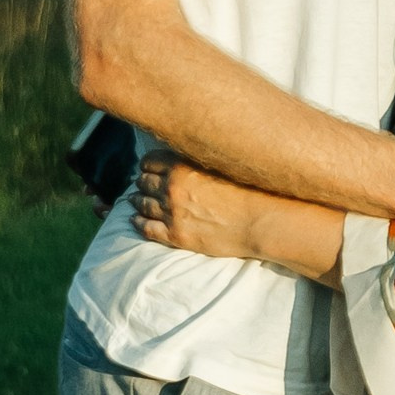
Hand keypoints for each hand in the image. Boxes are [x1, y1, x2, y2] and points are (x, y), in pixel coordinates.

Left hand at [132, 147, 265, 260]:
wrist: (259, 222)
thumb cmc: (249, 192)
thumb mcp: (221, 165)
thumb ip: (198, 162)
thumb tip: (186, 159)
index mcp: (183, 167)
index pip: (151, 161)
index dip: (148, 164)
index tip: (148, 167)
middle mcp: (172, 188)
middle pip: (144, 182)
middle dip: (143, 182)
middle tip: (142, 184)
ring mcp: (172, 213)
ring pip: (142, 204)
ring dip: (137, 201)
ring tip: (135, 200)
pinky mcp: (176, 235)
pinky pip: (147, 228)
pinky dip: (139, 223)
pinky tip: (136, 220)